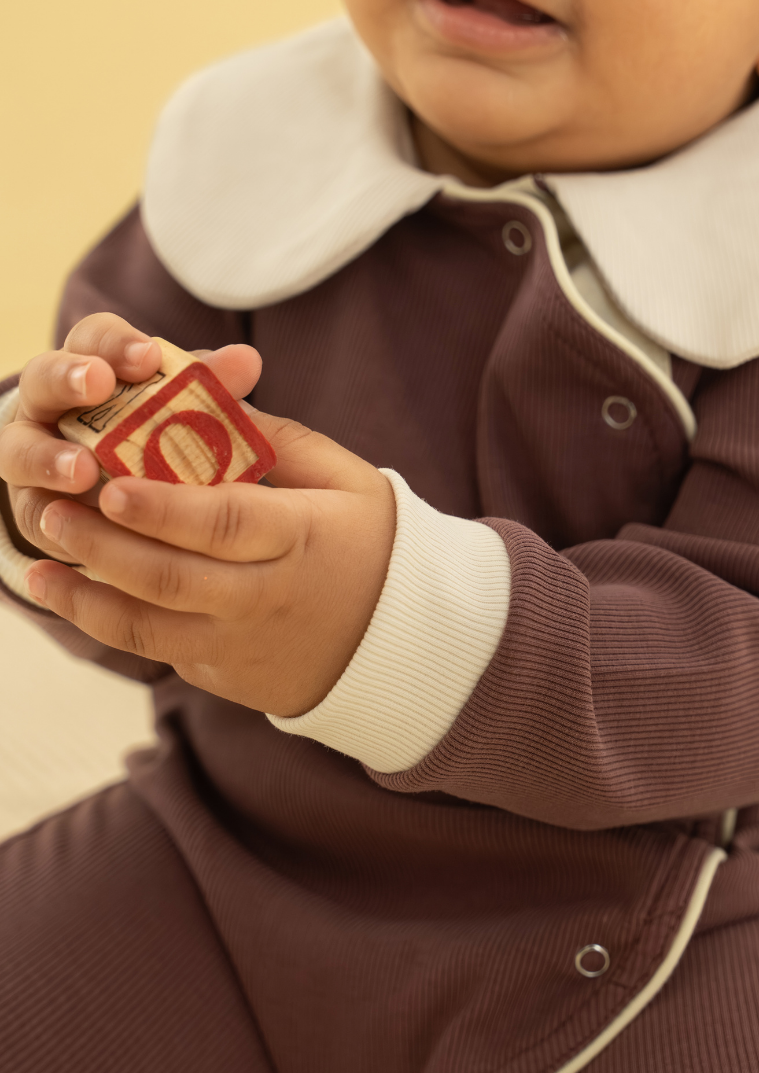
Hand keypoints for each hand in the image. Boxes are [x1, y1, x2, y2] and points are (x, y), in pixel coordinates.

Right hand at [0, 312, 261, 562]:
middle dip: (68, 378)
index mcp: (93, 370)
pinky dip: (53, 519)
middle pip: (44, 380)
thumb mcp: (187, 411)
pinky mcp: (35, 513)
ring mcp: (33, 458)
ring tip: (82, 469)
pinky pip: (34, 515)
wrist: (126, 504)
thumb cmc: (162, 441)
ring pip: (20, 450)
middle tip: (98, 383)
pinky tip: (77, 527)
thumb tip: (247, 361)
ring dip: (48, 456)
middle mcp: (52, 407)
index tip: (149, 355)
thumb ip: (210, 386)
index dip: (115, 343)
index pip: (93, 339)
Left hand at [4, 314, 396, 716]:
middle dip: (103, 546)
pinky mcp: (229, 676)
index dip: (162, 508)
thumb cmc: (374, 543)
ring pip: (150, 629)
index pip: (223, 523)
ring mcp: (245, 646)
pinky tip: (77, 600)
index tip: (111, 486)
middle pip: (171, 577)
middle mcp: (267, 598)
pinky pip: (162, 653)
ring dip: (86, 598)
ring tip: (40, 567)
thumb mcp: (349, 480)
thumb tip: (211, 400)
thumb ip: (283, 440)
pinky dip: (114, 627)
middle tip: (55, 512)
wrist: (401, 637)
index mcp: (300, 538)